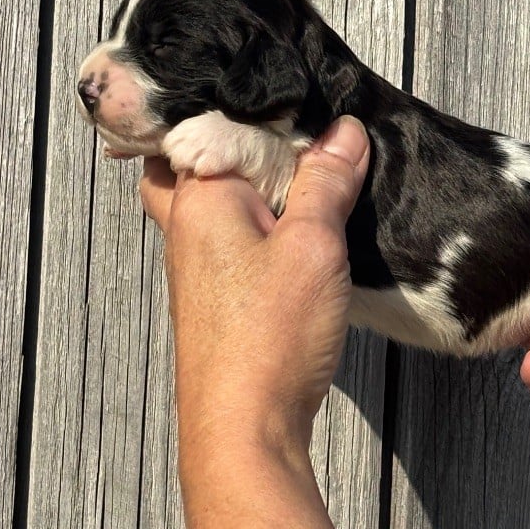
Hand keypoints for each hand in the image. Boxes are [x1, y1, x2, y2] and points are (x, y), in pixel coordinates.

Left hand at [140, 115, 369, 447]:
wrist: (246, 425)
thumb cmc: (267, 339)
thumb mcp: (313, 246)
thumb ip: (327, 183)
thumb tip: (342, 133)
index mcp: (199, 199)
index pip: (206, 122)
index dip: (254, 107)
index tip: (302, 103)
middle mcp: (186, 228)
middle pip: (191, 161)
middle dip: (231, 144)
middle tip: (282, 139)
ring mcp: (197, 266)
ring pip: (212, 203)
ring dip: (248, 187)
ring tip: (301, 180)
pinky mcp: (217, 297)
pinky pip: (229, 241)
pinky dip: (255, 226)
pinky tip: (294, 236)